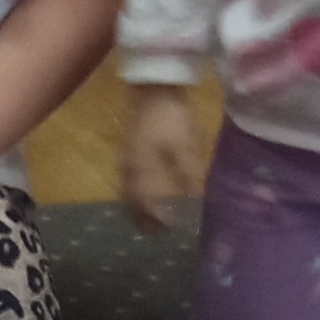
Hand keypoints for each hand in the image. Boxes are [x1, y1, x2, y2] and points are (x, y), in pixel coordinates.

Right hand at [121, 88, 204, 232]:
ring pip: (129, 193)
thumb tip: (194, 202)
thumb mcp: (185, 149)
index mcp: (142, 176)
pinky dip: (138, 192)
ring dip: (138, 206)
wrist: (153, 90)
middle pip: (132, 204)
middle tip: (156, 229)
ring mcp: (126, 161)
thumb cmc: (171, 121)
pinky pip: (130, 180)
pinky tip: (149, 188)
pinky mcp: (129, 150)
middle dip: (143, 218)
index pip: (146, 207)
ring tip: (151, 214)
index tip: (171, 229)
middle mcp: (129, 173)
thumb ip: (188, 178)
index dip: (158, 220)